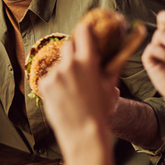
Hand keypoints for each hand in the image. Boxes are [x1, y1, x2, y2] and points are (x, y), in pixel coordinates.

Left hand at [38, 22, 116, 164]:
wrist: (83, 133)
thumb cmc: (100, 110)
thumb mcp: (110, 85)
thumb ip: (113, 64)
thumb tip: (120, 49)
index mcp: (88, 61)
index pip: (83, 32)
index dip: (85, 30)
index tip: (87, 32)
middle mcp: (69, 64)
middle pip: (68, 45)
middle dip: (74, 51)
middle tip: (81, 63)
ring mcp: (55, 75)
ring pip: (59, 64)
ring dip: (65, 70)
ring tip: (74, 88)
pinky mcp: (44, 85)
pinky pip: (50, 77)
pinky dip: (56, 83)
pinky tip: (65, 96)